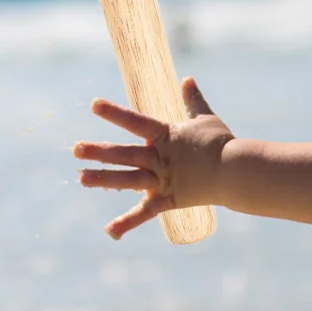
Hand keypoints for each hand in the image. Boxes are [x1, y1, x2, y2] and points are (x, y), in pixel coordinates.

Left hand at [72, 78, 232, 238]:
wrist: (236, 172)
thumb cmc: (222, 143)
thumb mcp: (206, 118)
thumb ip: (193, 100)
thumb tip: (187, 79)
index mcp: (165, 136)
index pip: (135, 122)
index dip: (114, 114)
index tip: (94, 106)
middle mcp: (159, 158)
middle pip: (124, 154)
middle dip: (99, 152)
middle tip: (75, 149)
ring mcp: (162, 180)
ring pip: (128, 180)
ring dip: (103, 179)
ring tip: (81, 178)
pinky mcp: (168, 199)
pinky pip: (145, 213)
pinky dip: (127, 222)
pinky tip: (109, 231)